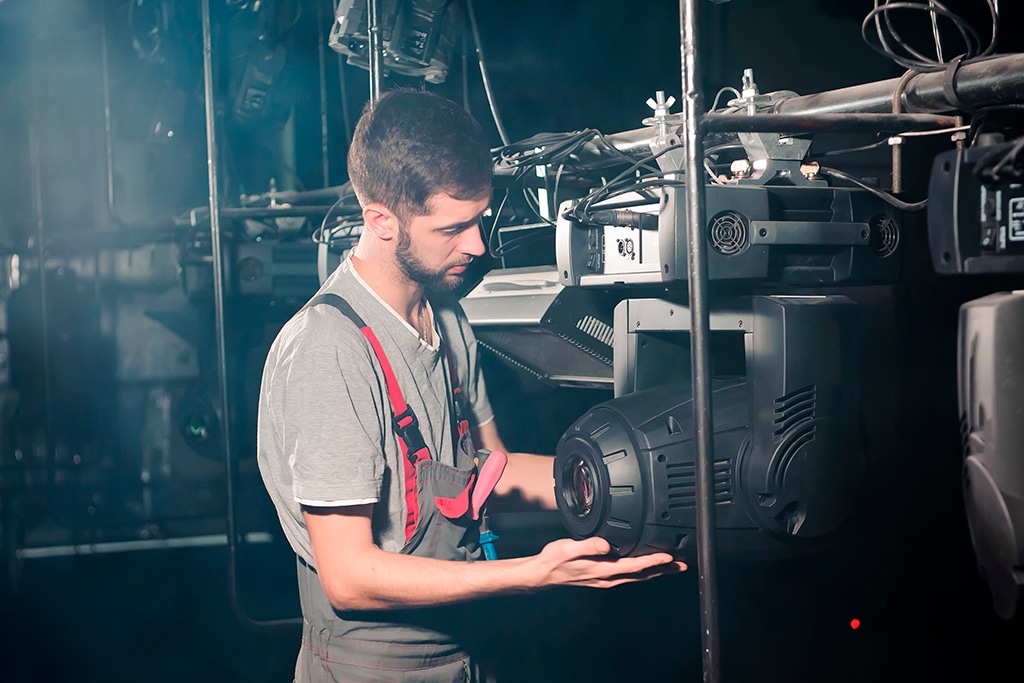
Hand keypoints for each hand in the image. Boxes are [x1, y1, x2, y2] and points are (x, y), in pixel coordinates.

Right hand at [533, 537, 686, 588]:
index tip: (669, 556)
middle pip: (642, 575)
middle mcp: (608, 577)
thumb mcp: (567, 548)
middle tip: (682, 564)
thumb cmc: (554, 560)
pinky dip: (643, 572)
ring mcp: (606, 580)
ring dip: (656, 572)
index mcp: (603, 570)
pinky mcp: (603, 578)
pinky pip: (629, 576)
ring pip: (638, 577)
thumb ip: (588, 545)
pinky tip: (647, 568)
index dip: (653, 561)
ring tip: (672, 566)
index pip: (635, 566)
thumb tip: (606, 544)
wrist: (543, 573)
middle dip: (663, 570)